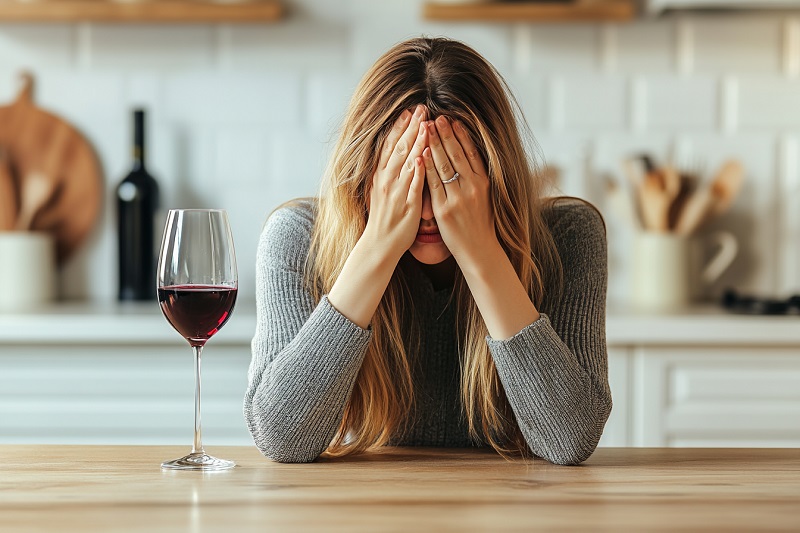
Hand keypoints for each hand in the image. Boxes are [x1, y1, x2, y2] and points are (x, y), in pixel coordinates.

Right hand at [363, 105, 428, 260]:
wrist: (379, 244)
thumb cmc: (383, 218)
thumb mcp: (379, 190)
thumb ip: (387, 172)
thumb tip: (394, 155)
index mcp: (380, 176)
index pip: (389, 146)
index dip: (399, 127)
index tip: (408, 111)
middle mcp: (386, 180)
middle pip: (399, 148)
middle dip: (411, 127)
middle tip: (421, 108)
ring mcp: (396, 192)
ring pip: (407, 162)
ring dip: (417, 142)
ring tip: (426, 124)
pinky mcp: (407, 205)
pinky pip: (413, 185)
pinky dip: (418, 170)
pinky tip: (424, 156)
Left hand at [422, 116, 496, 265]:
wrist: (479, 250)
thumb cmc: (480, 224)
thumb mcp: (485, 197)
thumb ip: (477, 178)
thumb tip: (470, 158)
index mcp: (483, 182)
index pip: (471, 152)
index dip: (461, 135)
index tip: (453, 119)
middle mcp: (472, 187)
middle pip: (457, 154)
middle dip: (445, 134)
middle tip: (436, 116)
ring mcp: (458, 198)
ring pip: (444, 165)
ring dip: (434, 144)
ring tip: (426, 127)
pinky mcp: (444, 209)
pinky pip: (433, 184)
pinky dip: (427, 167)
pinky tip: (421, 154)